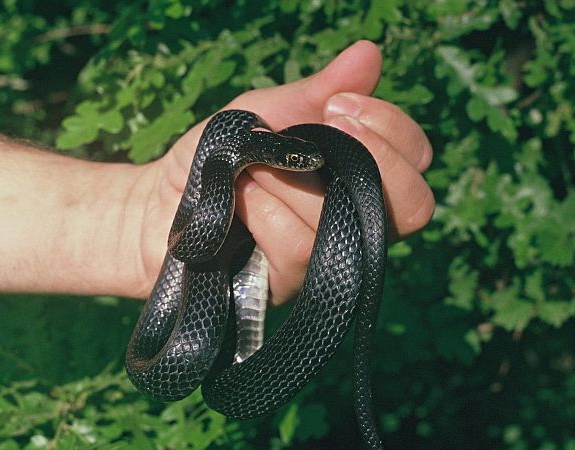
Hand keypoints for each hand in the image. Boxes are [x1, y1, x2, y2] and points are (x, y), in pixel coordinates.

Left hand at [138, 41, 433, 303]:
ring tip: (251, 171)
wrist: (159, 203)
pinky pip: (300, 248)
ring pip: (344, 222)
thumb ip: (316, 92)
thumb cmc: (216, 157)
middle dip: (374, 158)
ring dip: (290, 183)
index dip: (391, 128)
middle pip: (413, 206)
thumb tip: (368, 54)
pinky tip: (242, 204)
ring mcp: (325, 257)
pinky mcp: (292, 282)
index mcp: (355, 176)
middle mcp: (352, 220)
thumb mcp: (264, 113)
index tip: (338, 105)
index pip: (415, 159)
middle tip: (327, 127)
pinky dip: (267, 213)